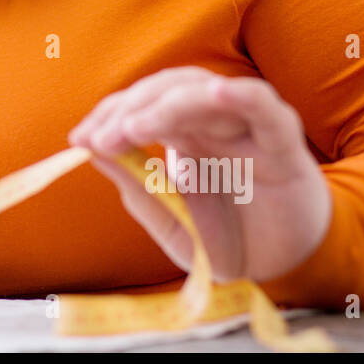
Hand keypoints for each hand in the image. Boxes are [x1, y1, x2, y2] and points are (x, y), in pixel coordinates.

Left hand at [68, 66, 331, 283]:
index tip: (80, 138)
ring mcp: (247, 130)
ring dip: (166, 103)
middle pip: (168, 91)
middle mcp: (213, 124)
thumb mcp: (171, 222)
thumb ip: (137, 189)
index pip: (142, 105)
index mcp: (184, 136)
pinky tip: (214, 94)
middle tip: (100, 137)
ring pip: (206, 92)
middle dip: (128, 109)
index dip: (110, 115)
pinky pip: (265, 109)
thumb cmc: (227, 240)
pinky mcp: (283, 146)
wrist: (284, 272)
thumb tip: (92, 150)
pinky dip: (242, 96)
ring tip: (133, 127)